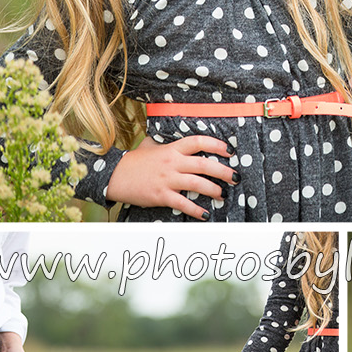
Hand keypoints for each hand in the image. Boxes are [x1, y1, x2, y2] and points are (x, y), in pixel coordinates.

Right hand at [106, 135, 234, 214]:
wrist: (116, 175)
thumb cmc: (135, 161)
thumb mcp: (150, 145)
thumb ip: (165, 143)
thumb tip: (173, 138)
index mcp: (172, 149)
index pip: (198, 142)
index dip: (216, 145)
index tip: (229, 151)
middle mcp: (172, 162)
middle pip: (203, 164)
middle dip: (223, 171)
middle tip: (235, 176)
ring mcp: (168, 179)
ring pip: (197, 184)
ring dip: (213, 190)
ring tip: (222, 194)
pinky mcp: (162, 196)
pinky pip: (183, 203)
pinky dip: (195, 210)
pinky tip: (204, 214)